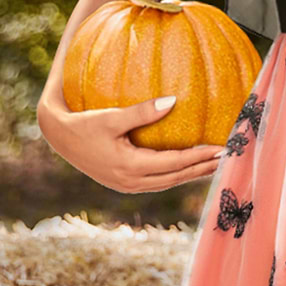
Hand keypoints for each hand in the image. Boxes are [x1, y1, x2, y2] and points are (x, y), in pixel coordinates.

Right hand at [37, 94, 225, 193]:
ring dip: (191, 174)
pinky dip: (176, 173)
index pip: (174, 165)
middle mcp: (131, 182)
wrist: (57, 136)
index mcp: (129, 167)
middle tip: (227, 158)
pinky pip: (158, 180)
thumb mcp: (111, 117)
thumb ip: (142, 111)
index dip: (200, 158)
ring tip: (213, 164)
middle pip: (176, 178)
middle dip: (202, 169)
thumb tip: (174, 100)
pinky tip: (187, 164)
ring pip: (168, 182)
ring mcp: (127, 185)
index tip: (221, 149)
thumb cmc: (83, 123)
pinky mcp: (124, 182)